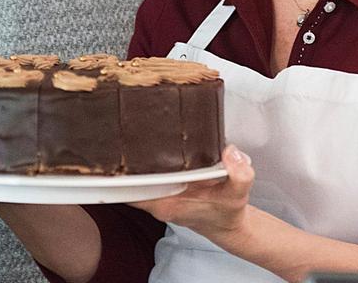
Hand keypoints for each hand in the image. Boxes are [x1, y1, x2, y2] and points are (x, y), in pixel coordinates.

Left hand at [130, 144, 254, 244]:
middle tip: (126, 132)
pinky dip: (144, 167)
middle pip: (129, 181)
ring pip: (136, 180)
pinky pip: (146, 179)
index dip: (122, 173)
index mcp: (168, 204)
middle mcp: (158, 203)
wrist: (228, 226)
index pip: (132, 190)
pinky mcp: (163, 193)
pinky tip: (146, 150)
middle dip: (125, 160)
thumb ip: (239, 174)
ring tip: (133, 135)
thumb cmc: (228, 212)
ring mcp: (159, 199)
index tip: (118, 153)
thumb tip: (230, 153)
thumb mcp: (238, 193)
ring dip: (134, 162)